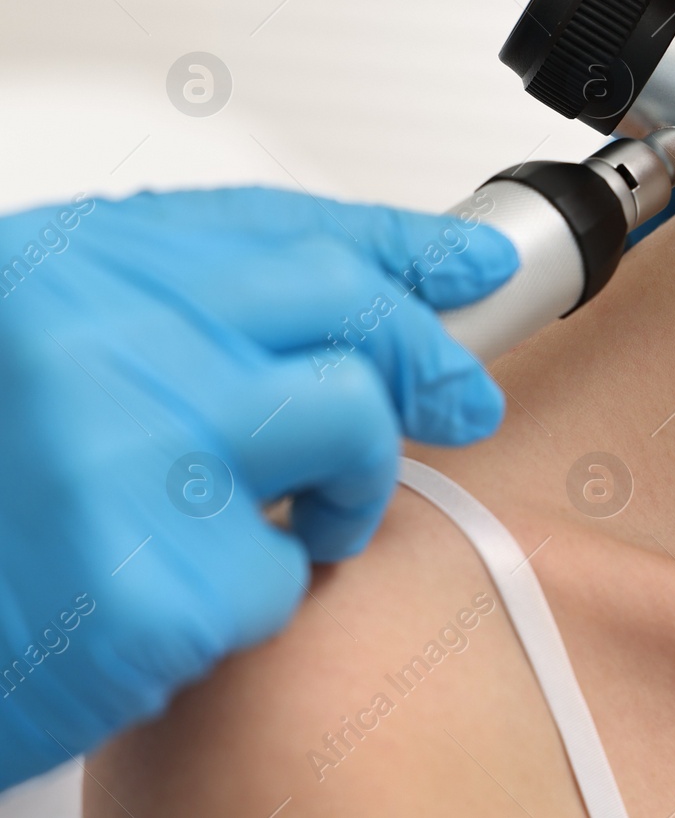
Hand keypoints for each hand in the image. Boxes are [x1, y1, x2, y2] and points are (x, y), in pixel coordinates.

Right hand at [0, 186, 517, 788]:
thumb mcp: (59, 351)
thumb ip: (193, 312)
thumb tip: (374, 298)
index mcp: (69, 268)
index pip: (282, 225)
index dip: (399, 243)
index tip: (473, 261)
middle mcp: (96, 335)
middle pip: (343, 307)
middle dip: (425, 358)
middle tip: (461, 401)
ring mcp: (127, 452)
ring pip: (350, 425)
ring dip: (353, 487)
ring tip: (300, 519)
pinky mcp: (157, 582)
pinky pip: (287, 568)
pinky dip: (262, 588)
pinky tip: (184, 592)